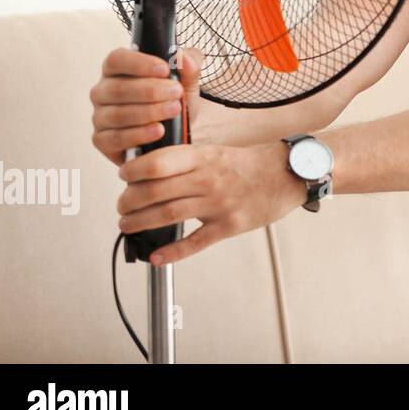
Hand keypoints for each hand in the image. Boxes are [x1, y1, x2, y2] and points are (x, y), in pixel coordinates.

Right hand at [90, 46, 204, 165]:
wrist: (177, 133)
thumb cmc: (173, 100)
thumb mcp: (186, 80)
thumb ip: (189, 64)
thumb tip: (183, 58)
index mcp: (117, 70)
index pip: (116, 60)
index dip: (139, 63)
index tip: (165, 69)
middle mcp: (103, 92)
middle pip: (117, 88)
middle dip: (150, 90)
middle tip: (176, 92)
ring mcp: (100, 117)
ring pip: (117, 114)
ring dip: (149, 112)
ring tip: (174, 110)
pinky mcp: (103, 141)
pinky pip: (115, 138)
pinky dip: (139, 134)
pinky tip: (159, 130)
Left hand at [115, 140, 307, 265]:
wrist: (286, 174)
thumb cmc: (246, 165)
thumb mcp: (214, 152)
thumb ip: (184, 161)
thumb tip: (145, 173)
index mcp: (203, 157)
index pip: (157, 163)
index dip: (133, 171)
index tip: (124, 177)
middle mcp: (208, 179)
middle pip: (155, 192)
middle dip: (129, 202)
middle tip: (122, 207)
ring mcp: (218, 204)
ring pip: (167, 215)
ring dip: (139, 223)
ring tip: (128, 225)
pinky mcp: (229, 226)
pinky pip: (195, 242)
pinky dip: (172, 252)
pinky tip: (157, 257)